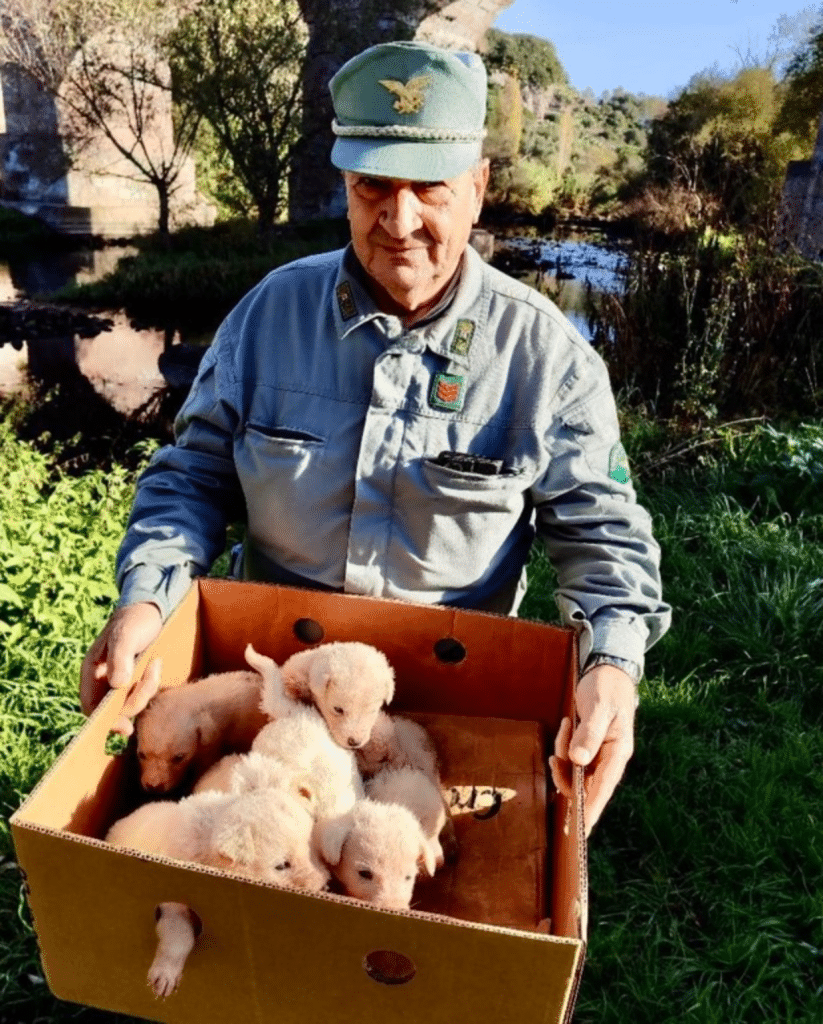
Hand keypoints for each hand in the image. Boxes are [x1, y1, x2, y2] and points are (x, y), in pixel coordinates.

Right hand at [80, 603, 162, 715]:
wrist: (152, 610)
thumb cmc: (134, 620)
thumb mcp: (126, 635)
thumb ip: (120, 657)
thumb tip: (117, 684)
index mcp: (92, 672)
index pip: (90, 707)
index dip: (103, 721)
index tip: (123, 726)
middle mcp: (103, 681)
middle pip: (114, 710)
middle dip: (135, 699)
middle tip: (151, 676)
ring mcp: (120, 682)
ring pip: (132, 702)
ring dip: (147, 687)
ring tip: (155, 663)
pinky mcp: (136, 681)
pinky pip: (144, 694)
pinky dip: (152, 683)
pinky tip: (157, 664)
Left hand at [549, 664, 636, 836]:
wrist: (608, 671)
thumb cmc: (607, 688)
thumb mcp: (599, 707)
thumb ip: (589, 733)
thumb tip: (578, 761)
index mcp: (618, 753)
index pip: (603, 790)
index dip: (590, 811)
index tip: (580, 832)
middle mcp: (610, 759)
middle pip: (586, 786)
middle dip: (568, 778)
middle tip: (555, 758)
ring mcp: (599, 755)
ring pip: (576, 773)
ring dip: (563, 756)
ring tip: (566, 726)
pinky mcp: (588, 748)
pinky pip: (572, 760)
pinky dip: (563, 748)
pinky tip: (565, 728)